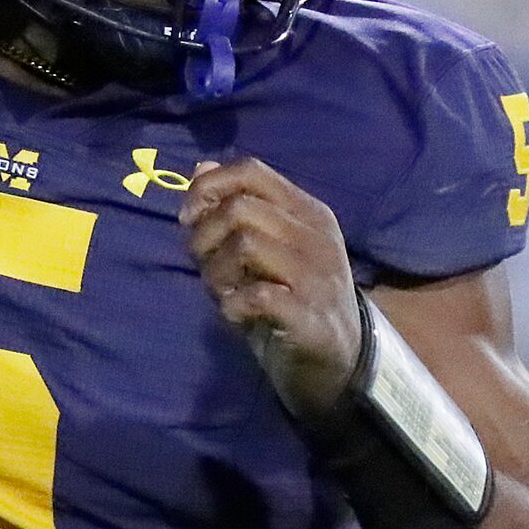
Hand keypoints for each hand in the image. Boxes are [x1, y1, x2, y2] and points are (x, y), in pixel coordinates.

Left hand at [179, 156, 362, 423]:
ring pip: (244, 244)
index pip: (251, 171)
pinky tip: (235, 314)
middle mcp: (315, 236)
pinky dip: (231, 304)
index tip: (188, 218)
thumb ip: (236, 209)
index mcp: (307, 211)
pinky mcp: (309, 316)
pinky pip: (255, 295)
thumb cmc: (294, 298)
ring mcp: (316, 275)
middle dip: (204, 236)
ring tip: (222, 292)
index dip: (208, 187)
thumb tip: (200, 168)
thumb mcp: (268, 247)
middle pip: (239, 207)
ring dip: (216, 272)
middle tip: (205, 267)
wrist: (340, 359)